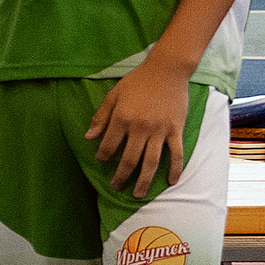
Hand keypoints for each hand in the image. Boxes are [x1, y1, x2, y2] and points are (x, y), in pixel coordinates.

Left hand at [86, 58, 190, 195]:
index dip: (102, 156)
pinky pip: (176, 154)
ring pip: (150, 162)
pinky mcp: (176, 130)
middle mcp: (140, 128)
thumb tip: (88, 138)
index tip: (101, 161)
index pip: (108, 146)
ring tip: (137, 194)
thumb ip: (101, 117)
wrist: (167, 70)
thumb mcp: (113, 95)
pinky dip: (174, 169)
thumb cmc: (137, 82)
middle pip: (129, 160)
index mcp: (122, 119)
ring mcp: (160, 131)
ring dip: (144, 181)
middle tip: (116, 187)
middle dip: (121, 177)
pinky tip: (171, 182)